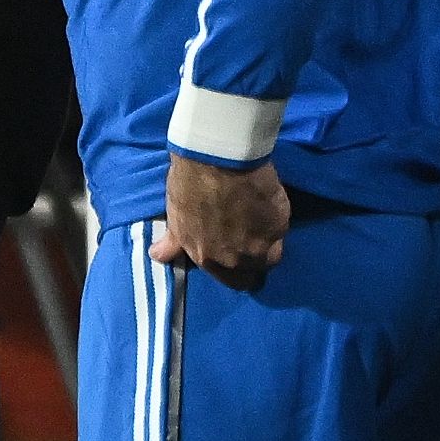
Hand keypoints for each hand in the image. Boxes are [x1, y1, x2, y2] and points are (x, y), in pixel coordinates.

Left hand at [152, 153, 287, 288]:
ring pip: (272, 256)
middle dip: (254, 263)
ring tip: (262, 224)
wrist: (217, 159)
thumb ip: (174, 242)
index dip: (234, 270)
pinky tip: (268, 204)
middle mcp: (236, 260)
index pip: (229, 281)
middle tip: (251, 240)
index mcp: (208, 258)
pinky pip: (282, 230)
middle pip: (254, 274)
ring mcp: (260, 245)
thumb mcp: (176, 216)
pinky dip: (276, 220)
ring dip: (269, 244)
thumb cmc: (190, 184)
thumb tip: (158, 256)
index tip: (235, 256)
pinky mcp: (279, 225)